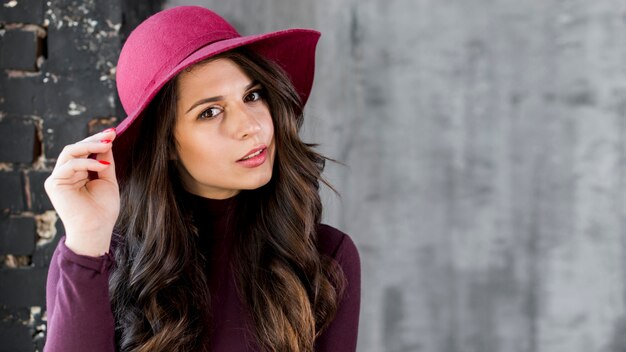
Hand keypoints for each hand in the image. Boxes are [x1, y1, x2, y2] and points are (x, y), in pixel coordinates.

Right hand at [44, 128, 119, 256]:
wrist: (96, 229)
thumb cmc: (103, 209)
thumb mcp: (107, 179)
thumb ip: (105, 161)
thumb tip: (107, 141)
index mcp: (77, 173)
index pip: (84, 151)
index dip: (97, 140)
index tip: (113, 132)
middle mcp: (65, 174)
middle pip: (76, 148)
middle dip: (94, 140)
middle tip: (111, 134)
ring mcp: (58, 178)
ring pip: (70, 152)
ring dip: (90, 146)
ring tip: (108, 144)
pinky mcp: (54, 184)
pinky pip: (69, 165)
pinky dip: (86, 162)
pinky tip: (102, 165)